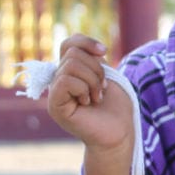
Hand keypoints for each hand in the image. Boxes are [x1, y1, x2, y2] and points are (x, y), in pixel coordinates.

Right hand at [47, 35, 133, 153]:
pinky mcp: (55, 105)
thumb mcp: (105, 73)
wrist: (119, 132)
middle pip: (72, 52)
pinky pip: (65, 80)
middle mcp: (59, 80)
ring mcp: (55, 93)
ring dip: (92, 80)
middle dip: (96, 68)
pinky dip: (83, 88)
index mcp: (70, 71)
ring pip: (70, 64)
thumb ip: (91, 57)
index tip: (104, 52)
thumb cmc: (115, 106)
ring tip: (97, 97)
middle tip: (103, 88)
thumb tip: (84, 45)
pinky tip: (88, 102)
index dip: (86, 42)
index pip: (69, 43)